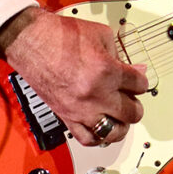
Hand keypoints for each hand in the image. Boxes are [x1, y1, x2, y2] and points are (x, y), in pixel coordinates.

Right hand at [0, 7, 147, 145]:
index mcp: (107, 71)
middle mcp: (95, 95)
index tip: (138, 78)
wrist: (31, 41)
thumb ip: (120, 54)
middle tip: (130, 95)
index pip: (140, 85)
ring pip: (113, 132)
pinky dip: (98, 137)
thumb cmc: (60, 35)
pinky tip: (101, 127)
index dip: (141, 79)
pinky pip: (87, 139)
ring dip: (121, 124)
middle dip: (135, 102)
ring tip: (120, 115)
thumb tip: (134, 69)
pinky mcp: (66, 117)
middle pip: (132, 112)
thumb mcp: (100, 34)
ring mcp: (80, 110)